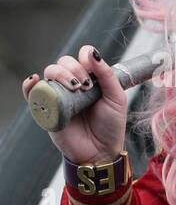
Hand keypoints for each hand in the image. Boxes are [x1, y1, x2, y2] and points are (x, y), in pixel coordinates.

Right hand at [22, 45, 127, 164]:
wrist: (100, 152)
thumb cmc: (110, 126)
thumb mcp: (116, 98)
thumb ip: (107, 74)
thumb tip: (91, 52)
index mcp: (91, 80)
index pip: (81, 59)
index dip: (84, 60)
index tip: (93, 75)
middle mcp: (73, 85)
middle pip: (63, 63)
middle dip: (74, 69)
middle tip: (85, 86)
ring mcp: (59, 95)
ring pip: (49, 73)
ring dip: (59, 75)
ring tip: (74, 89)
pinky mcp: (46, 108)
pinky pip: (31, 92)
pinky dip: (30, 84)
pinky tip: (34, 80)